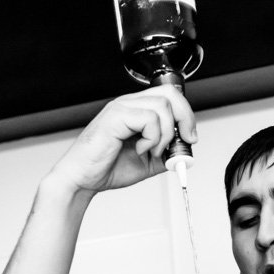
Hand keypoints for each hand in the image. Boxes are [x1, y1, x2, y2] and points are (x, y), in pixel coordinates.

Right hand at [48, 84, 196, 194]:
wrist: (83, 179)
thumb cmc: (107, 167)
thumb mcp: (148, 161)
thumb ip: (167, 152)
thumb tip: (185, 150)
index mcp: (136, 110)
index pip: (169, 96)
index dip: (186, 114)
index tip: (189, 137)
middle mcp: (128, 104)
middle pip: (170, 94)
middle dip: (185, 119)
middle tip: (183, 140)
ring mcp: (121, 108)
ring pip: (162, 107)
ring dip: (164, 135)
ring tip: (151, 151)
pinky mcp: (115, 116)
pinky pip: (148, 119)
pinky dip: (151, 138)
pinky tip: (140, 150)